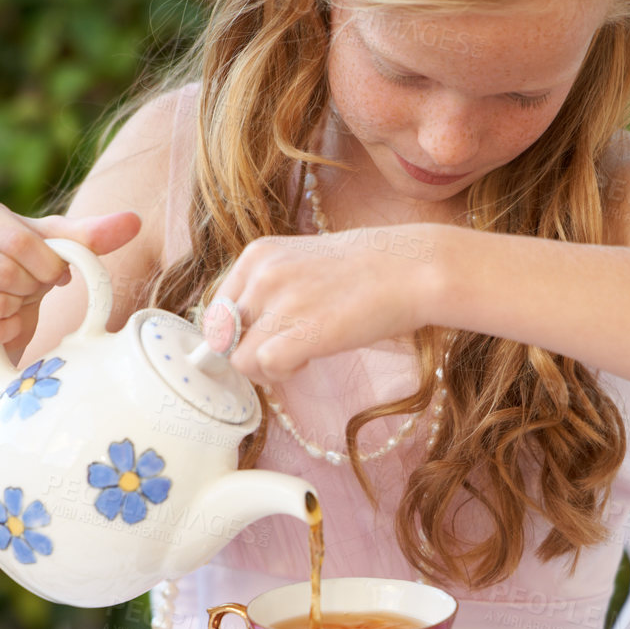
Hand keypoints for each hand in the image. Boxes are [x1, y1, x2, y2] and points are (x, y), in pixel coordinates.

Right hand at [0, 195, 141, 362]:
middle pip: (7, 275)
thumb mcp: (58, 246)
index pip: (21, 243)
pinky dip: (6, 334)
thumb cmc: (28, 266)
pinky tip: (2, 323)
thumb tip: (134, 220)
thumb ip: (93, 234)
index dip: (49, 265)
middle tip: (29, 287)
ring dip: (18, 310)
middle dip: (31, 287)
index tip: (52, 270)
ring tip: (13, 301)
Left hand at [205, 224, 449, 380]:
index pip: (217, 310)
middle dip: (250, 352)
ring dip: (267, 368)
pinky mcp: (303, 331)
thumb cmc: (367, 270)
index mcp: (257, 254)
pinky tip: (310, 359)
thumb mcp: (303, 264)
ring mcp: (281, 302)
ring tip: (301, 353)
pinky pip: (265, 367)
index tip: (262, 341)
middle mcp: (262, 274)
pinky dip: (283, 374)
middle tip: (286, 349)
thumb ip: (271, 290)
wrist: (413, 269)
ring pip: (240, 359)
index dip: (235, 336)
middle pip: (223, 338)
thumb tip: (243, 334)